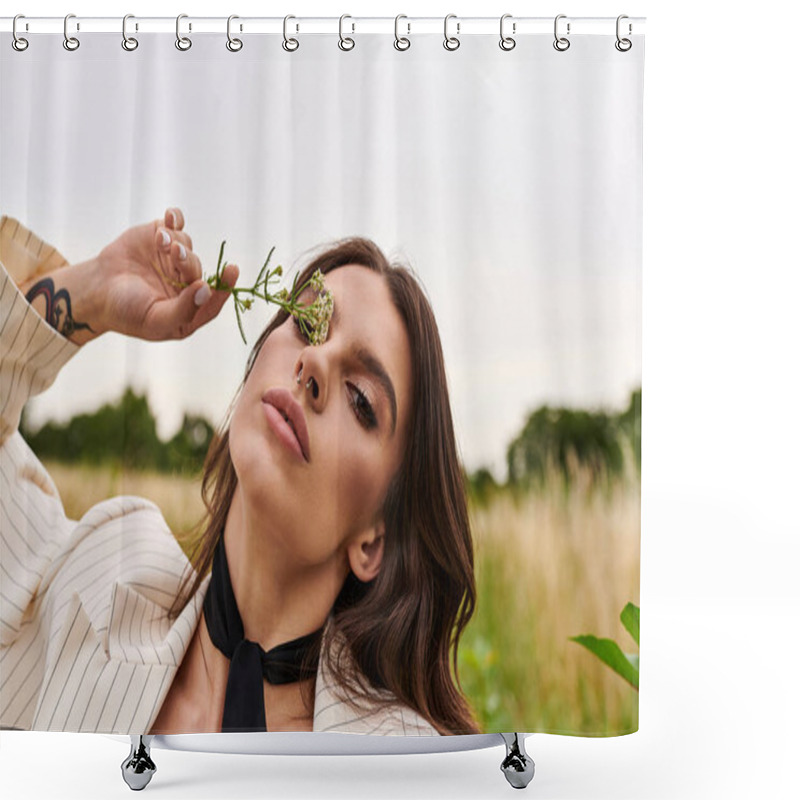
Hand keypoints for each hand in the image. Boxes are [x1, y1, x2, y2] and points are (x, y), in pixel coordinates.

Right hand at [96, 207, 238, 340]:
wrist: (96, 291)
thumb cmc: (125, 311)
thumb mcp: (155, 319)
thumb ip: (184, 310)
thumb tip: (206, 291)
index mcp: (189, 309)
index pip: (213, 299)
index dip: (224, 286)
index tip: (232, 270)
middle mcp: (185, 283)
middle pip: (197, 268)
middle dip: (187, 260)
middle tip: (174, 253)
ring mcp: (172, 259)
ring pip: (186, 244)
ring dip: (175, 240)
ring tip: (159, 241)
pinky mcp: (158, 238)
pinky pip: (175, 224)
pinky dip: (175, 218)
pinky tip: (171, 216)